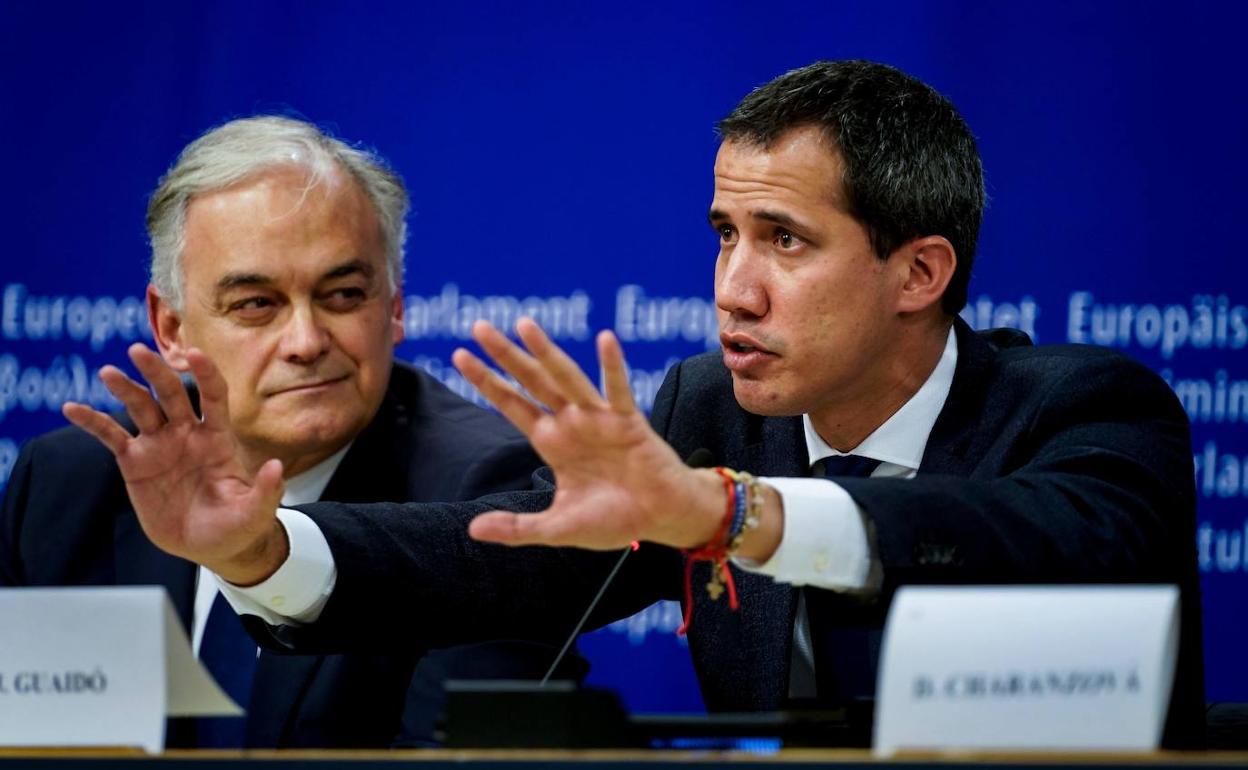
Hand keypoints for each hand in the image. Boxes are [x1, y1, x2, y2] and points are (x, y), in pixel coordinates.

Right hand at [63, 343, 286, 584]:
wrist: (212, 546)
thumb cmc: (239, 524)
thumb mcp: (257, 511)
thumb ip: (266, 490)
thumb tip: (276, 467)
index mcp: (218, 438)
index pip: (214, 396)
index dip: (206, 374)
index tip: (195, 354)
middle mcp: (187, 433)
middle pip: (171, 394)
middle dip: (156, 372)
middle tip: (138, 351)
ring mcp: (160, 445)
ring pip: (141, 408)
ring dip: (125, 389)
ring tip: (108, 372)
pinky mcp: (136, 463)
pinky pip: (111, 436)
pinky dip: (92, 421)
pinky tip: (72, 407)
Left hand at [452, 318, 726, 550]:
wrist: (662, 518)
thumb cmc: (614, 519)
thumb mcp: (557, 528)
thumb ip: (517, 528)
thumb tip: (473, 531)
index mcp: (552, 442)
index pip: (512, 405)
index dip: (487, 382)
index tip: (459, 356)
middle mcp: (571, 423)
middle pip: (532, 382)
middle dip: (506, 356)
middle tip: (478, 326)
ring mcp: (599, 419)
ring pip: (567, 379)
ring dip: (547, 352)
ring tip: (524, 324)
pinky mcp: (629, 423)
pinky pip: (619, 391)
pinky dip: (613, 366)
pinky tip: (606, 339)